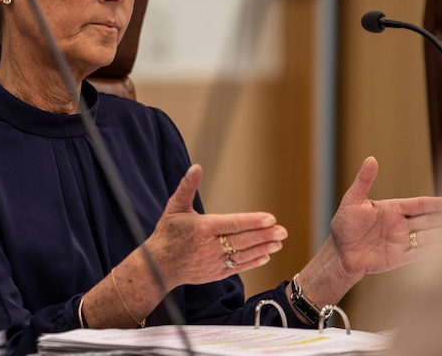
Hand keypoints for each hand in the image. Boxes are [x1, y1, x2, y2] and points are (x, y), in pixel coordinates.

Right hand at [143, 164, 287, 289]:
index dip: (252, 221)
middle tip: (282, 231)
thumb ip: (187, 187)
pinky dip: (253, 262)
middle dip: (264, 235)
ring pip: (243, 255)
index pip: (232, 224)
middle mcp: (210, 246)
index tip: (270, 219)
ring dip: (263, 248)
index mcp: (203, 228)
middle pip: (242, 240)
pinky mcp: (215, 273)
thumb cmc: (167, 234)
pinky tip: (266, 255)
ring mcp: (214, 262)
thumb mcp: (174, 207)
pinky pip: (238, 267)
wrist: (158, 265)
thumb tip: (196, 167)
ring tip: (278, 242)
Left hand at [329, 156, 441, 278]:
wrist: (339, 252)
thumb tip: (371, 159)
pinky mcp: (399, 257)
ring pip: (428, 237)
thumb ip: (363, 181)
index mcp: (391, 209)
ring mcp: (401, 241)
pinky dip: (434, 252)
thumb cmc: (344, 224)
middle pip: (428, 220)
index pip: (419, 205)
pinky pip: (420, 254)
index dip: (436, 204)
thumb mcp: (352, 200)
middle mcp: (399, 224)